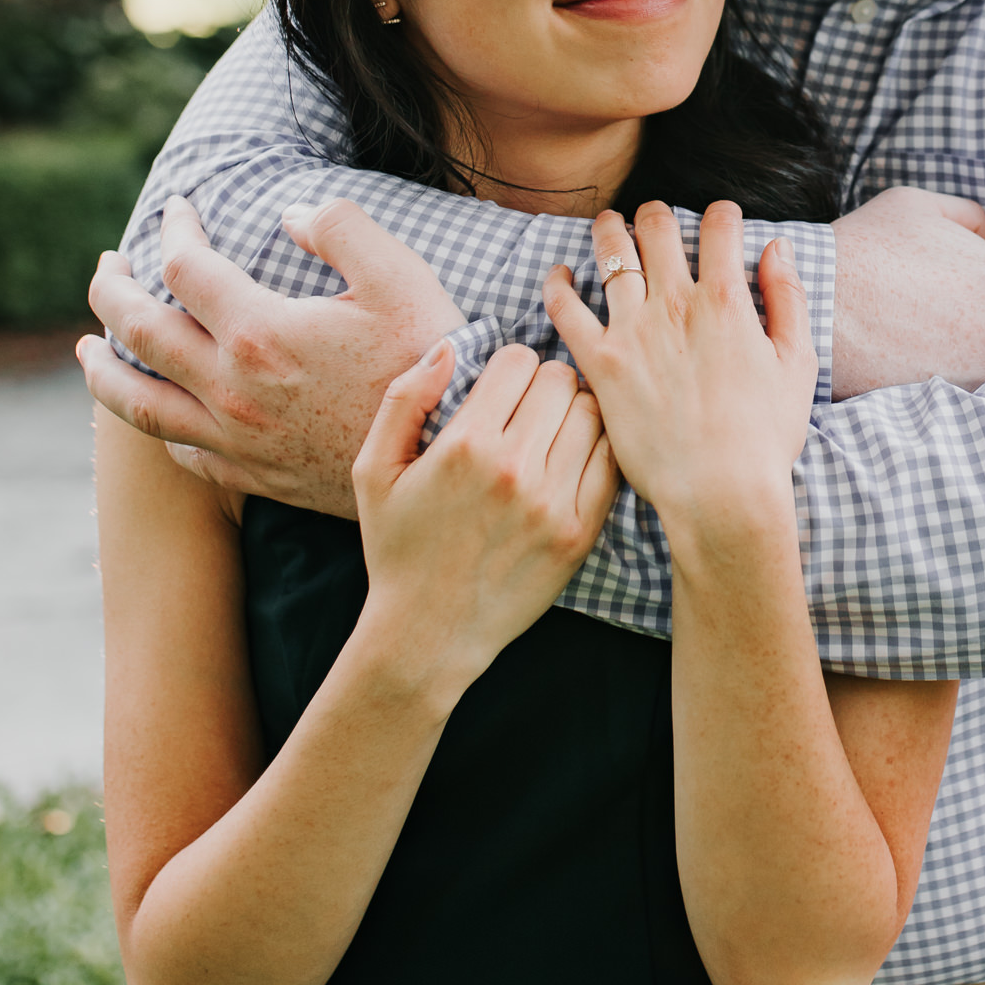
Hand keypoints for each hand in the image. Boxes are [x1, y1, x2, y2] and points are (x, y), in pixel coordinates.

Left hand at [78, 193, 463, 514]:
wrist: (451, 454)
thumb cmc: (431, 357)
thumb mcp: (400, 273)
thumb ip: (341, 226)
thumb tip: (289, 215)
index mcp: (260, 330)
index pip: (184, 266)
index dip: (173, 227)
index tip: (176, 207)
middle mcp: (233, 388)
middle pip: (139, 332)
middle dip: (111, 291)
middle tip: (106, 266)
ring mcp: (238, 438)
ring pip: (139, 404)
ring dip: (102, 370)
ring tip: (87, 349)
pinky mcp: (255, 475)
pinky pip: (183, 453)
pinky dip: (157, 427)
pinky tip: (159, 409)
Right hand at [350, 341, 616, 711]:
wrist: (427, 636)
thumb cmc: (397, 549)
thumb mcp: (374, 471)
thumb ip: (405, 399)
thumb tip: (447, 348)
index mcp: (465, 445)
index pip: (519, 361)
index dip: (509, 367)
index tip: (501, 389)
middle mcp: (514, 470)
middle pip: (562, 381)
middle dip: (546, 384)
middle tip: (530, 408)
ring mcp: (552, 504)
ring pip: (593, 416)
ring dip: (575, 414)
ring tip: (552, 432)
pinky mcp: (579, 534)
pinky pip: (610, 464)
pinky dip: (597, 451)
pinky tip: (572, 461)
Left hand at [543, 200, 814, 543]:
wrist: (720, 494)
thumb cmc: (766, 437)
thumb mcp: (797, 363)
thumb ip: (788, 298)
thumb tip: (776, 248)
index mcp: (726, 300)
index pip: (719, 225)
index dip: (722, 214)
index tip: (721, 221)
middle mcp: (675, 305)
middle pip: (657, 227)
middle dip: (658, 214)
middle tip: (656, 219)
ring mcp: (632, 331)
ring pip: (611, 254)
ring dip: (609, 230)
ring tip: (608, 225)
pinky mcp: (599, 364)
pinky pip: (566, 308)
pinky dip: (558, 284)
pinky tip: (560, 275)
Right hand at [829, 185, 984, 398]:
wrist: (818, 305)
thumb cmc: (866, 249)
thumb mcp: (922, 206)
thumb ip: (970, 218)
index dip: (983, 302)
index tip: (947, 304)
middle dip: (979, 337)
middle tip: (931, 327)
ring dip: (962, 367)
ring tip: (917, 349)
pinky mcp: (956, 413)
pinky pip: (960, 405)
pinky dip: (941, 392)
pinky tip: (908, 372)